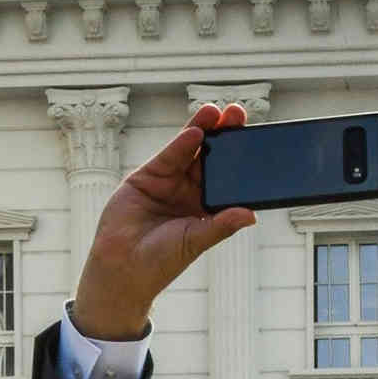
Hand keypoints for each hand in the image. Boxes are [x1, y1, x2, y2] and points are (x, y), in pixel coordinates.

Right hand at [70, 102, 255, 339]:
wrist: (122, 267)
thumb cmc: (161, 261)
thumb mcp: (196, 240)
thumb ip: (221, 225)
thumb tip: (251, 215)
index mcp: (206, 208)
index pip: (227, 178)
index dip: (239, 160)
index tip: (255, 142)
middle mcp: (189, 192)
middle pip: (211, 158)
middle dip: (224, 136)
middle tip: (238, 114)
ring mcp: (169, 182)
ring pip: (190, 150)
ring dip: (203, 129)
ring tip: (217, 111)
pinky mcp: (147, 176)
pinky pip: (169, 156)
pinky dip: (181, 143)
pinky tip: (196, 131)